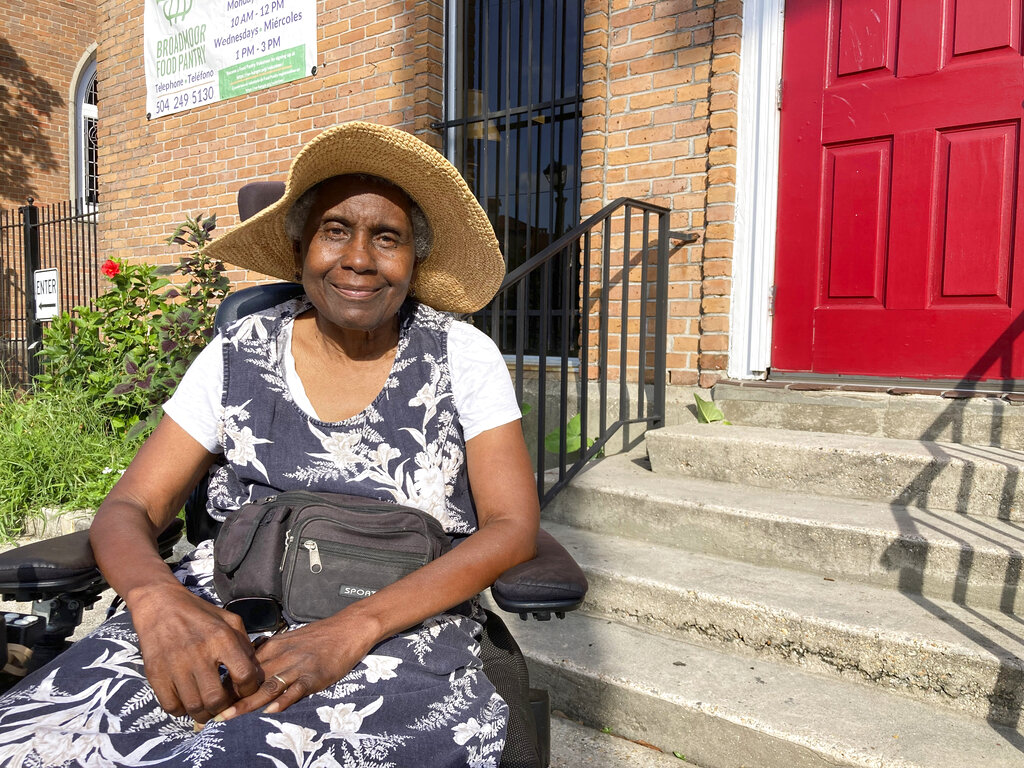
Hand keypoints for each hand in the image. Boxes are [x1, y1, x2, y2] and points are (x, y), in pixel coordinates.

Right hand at [127, 583, 262, 722]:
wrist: (160, 604)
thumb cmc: (200, 614)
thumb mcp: (229, 621)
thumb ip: (245, 645)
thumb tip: (255, 674)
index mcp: (221, 638)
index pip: (244, 676)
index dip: (249, 690)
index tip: (245, 691)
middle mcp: (199, 653)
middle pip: (217, 699)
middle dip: (224, 709)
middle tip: (225, 706)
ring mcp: (175, 665)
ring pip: (194, 706)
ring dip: (204, 714)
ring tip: (208, 709)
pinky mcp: (156, 673)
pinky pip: (171, 706)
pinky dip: (182, 711)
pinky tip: (187, 703)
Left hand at [215, 616, 375, 720]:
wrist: (348, 628)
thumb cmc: (320, 636)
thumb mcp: (291, 640)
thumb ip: (270, 654)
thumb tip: (249, 669)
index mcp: (274, 647)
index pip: (243, 667)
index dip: (225, 684)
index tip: (207, 698)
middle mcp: (282, 656)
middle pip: (250, 679)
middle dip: (229, 697)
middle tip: (208, 713)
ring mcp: (298, 667)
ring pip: (268, 686)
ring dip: (246, 703)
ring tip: (228, 715)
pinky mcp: (315, 676)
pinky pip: (295, 690)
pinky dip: (282, 700)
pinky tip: (270, 711)